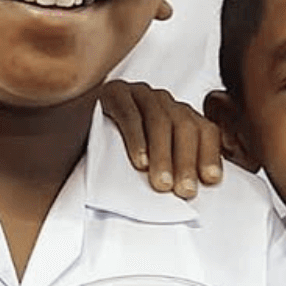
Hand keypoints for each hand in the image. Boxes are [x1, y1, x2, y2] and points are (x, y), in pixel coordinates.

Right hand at [100, 80, 223, 197]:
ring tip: (162, 184)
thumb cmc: (119, 150)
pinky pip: (130, 115)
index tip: (210, 180)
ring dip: (163, 156)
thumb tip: (197, 188)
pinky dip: (137, 140)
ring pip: (159, 122)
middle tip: (185, 191)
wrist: (75, 124)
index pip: (204, 129)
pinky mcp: (114, 94)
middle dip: (187, 161)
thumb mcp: (154, 157)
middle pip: (185, 126)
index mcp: (178, 113)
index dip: (210, 154)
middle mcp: (162, 100)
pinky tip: (139, 161)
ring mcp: (139, 94)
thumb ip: (175, 165)